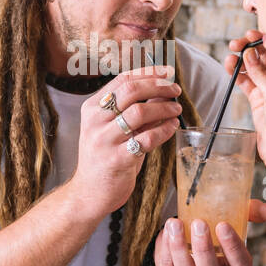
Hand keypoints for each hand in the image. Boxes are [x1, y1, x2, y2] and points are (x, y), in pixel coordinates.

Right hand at [67, 64, 183, 218]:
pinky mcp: (117, 159)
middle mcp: (95, 121)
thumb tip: (162, 89)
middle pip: (131, 91)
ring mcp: (104, 140)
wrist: (89, 193)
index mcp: (92, 108)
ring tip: (176, 109)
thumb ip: (133, 110)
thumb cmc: (105, 157)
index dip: (147, 73)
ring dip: (164, 108)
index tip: (167, 72)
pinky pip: (146, 138)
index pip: (122, 80)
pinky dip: (164, 130)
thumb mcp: (113, 129)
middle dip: (158, 87)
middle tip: (175, 90)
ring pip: (139, 112)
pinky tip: (172, 127)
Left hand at [153, 200, 265, 265]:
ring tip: (175, 223)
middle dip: (204, 249)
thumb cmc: (213, 229)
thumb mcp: (232, 219)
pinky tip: (167, 230)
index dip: (233, 248)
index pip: (240, 265)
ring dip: (180, 248)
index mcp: (233, 265)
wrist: (185, 236)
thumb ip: (249, 212)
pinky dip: (165, 247)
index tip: (223, 225)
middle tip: (199, 224)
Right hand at [223, 30, 265, 174]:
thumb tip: (249, 53)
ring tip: (229, 57)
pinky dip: (237, 74)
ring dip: (241, 60)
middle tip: (236, 44)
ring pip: (253, 67)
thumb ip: (262, 75)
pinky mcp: (258, 99)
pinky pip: (246, 81)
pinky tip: (229, 67)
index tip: (252, 34)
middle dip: (250, 48)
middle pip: (265, 56)